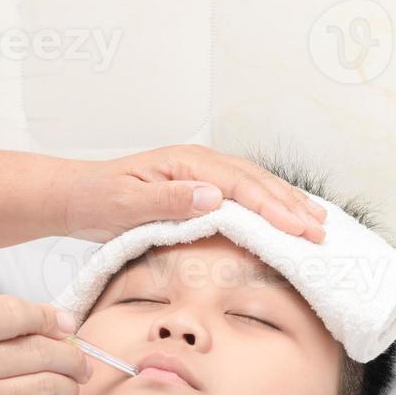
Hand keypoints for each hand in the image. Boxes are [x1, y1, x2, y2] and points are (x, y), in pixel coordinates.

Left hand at [55, 144, 328, 243]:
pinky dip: (267, 203)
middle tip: (320, 232)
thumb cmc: (96, 200)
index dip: (271, 208)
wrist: (75, 195)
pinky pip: (241, 192)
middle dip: (290, 206)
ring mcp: (199, 172)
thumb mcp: (126, 204)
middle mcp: (198, 162)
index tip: (298, 228)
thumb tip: (213, 197)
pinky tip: (284, 214)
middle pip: (255, 182)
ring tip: (317, 222)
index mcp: (186, 164)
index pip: (239, 186)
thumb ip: (169, 200)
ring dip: (286, 203)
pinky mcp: (197, 185)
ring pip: (254, 184)